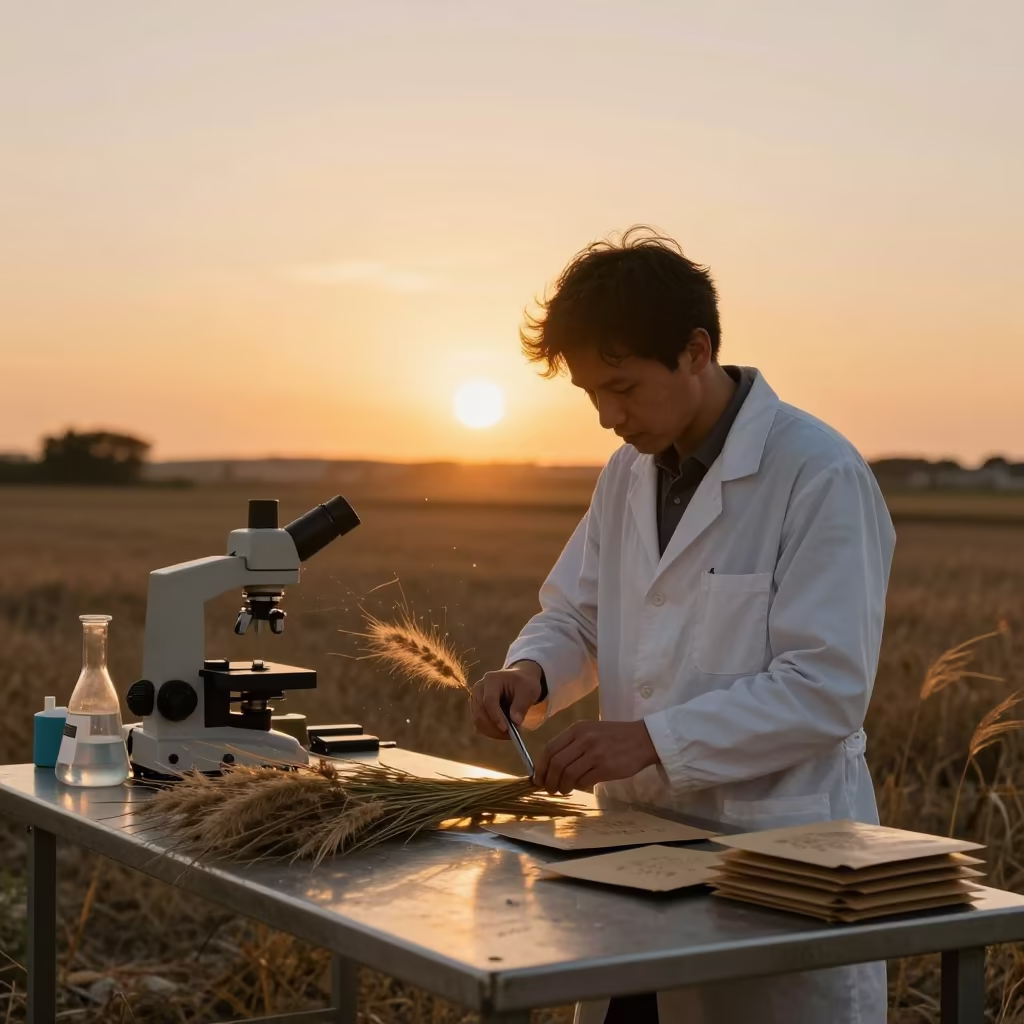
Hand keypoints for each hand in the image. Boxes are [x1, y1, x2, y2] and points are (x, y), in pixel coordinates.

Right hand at [471, 660, 543, 739]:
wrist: (518, 680)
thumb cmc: (524, 684)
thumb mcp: (528, 691)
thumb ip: (521, 705)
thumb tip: (515, 721)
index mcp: (491, 679)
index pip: (489, 701)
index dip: (496, 717)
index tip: (506, 729)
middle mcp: (479, 688)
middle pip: (480, 712)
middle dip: (494, 727)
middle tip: (510, 736)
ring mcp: (475, 698)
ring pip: (477, 720)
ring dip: (492, 731)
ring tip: (508, 735)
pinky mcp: (476, 708)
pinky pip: (479, 723)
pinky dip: (489, 731)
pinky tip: (502, 733)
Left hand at [534, 720, 658, 794]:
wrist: (642, 739)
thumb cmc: (614, 737)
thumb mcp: (590, 731)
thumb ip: (572, 745)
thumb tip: (551, 767)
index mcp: (577, 729)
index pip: (549, 749)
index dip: (541, 767)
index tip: (538, 778)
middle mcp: (583, 739)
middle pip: (556, 763)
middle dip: (549, 780)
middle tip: (549, 789)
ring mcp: (595, 753)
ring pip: (567, 774)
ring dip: (562, 787)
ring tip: (563, 790)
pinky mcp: (605, 767)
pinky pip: (584, 781)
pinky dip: (579, 786)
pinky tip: (580, 786)